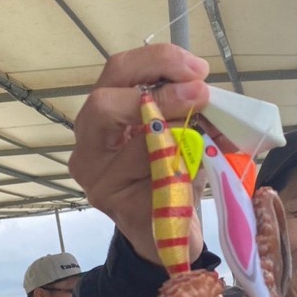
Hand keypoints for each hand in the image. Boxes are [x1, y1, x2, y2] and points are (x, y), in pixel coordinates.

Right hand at [70, 44, 210, 263]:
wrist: (169, 234)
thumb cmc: (170, 176)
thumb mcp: (176, 133)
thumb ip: (183, 107)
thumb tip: (206, 88)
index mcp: (100, 117)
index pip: (116, 72)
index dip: (157, 61)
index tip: (198, 69)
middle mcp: (88, 146)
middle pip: (104, 102)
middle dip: (160, 93)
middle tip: (200, 94)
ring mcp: (98, 180)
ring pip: (135, 144)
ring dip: (181, 133)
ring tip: (209, 135)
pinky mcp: (118, 207)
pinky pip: (155, 179)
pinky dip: (185, 168)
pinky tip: (201, 167)